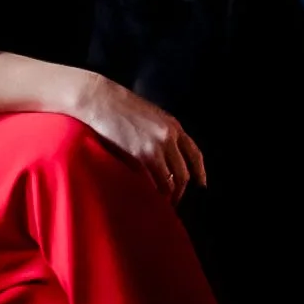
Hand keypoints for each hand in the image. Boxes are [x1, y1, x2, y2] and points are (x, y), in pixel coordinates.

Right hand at [73, 72, 207, 205]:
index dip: (200, 172)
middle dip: (181, 191)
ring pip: (171, 181)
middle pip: (184, 173)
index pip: (195, 153)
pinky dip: (154, 192)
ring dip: (168, 196)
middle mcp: (169, 136)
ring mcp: (156, 146)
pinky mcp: (141, 154)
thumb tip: (167, 161)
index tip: (201, 185)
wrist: (102, 100)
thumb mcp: (151, 117)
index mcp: (173, 125)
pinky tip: (149, 196)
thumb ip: (162, 135)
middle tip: (174, 202)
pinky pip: (154, 181)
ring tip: (161, 203)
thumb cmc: (122, 108)